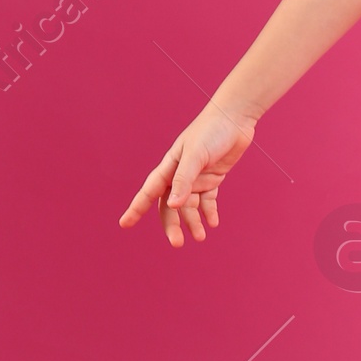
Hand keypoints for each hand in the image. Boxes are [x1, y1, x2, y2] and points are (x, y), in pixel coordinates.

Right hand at [119, 104, 255, 246]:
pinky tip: (213, 223)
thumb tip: (171, 205)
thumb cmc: (211, 131)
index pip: (149, 192)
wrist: (235, 117)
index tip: (124, 224)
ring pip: (190, 206)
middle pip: (170, 206)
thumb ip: (184, 180)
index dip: (137, 208)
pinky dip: (209, 212)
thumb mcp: (196, 155)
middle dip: (172, 224)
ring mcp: (196, 177)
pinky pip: (207, 200)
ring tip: (200, 237)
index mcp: (169, 167)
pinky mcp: (213, 178)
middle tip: (177, 243)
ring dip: (193, 222)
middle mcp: (180, 174)